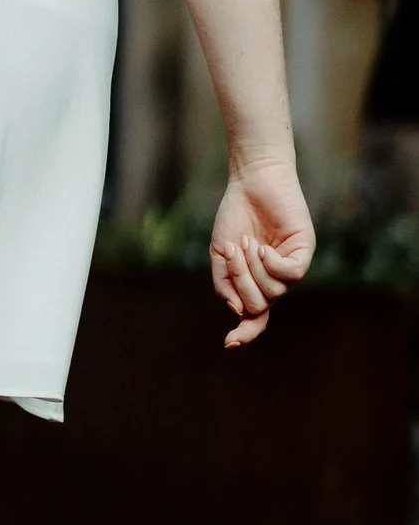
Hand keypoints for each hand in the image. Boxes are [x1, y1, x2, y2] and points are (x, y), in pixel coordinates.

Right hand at [208, 158, 313, 347]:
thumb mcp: (220, 254)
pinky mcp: (304, 251)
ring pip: (275, 291)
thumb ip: (224, 283)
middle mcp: (277, 278)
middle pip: (260, 304)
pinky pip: (292, 274)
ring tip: (245, 242)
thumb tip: (239, 312)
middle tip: (231, 252)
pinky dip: (272, 264)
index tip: (229, 343)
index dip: (246, 332)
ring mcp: (291, 265)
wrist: (250, 182)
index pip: (257, 317)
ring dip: (252, 269)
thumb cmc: (235, 215)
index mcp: (257, 281)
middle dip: (241, 282)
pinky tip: (262, 247)